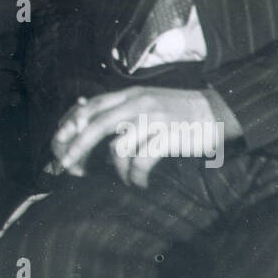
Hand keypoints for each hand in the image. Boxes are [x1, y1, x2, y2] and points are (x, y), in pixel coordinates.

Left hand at [49, 86, 232, 186]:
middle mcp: (139, 103)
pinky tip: (140, 182)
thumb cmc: (179, 111)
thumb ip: (123, 108)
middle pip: (97, 124)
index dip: (72, 121)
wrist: (217, 112)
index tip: (59, 138)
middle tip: (67, 164)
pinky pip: (142, 161)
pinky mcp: (168, 136)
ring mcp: (154, 119)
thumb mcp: (148, 101)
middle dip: (78, 146)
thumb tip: (89, 120)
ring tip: (125, 178)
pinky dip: (136, 176)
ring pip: (119, 147)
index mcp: (131, 94)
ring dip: (117, 169)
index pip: (93, 105)